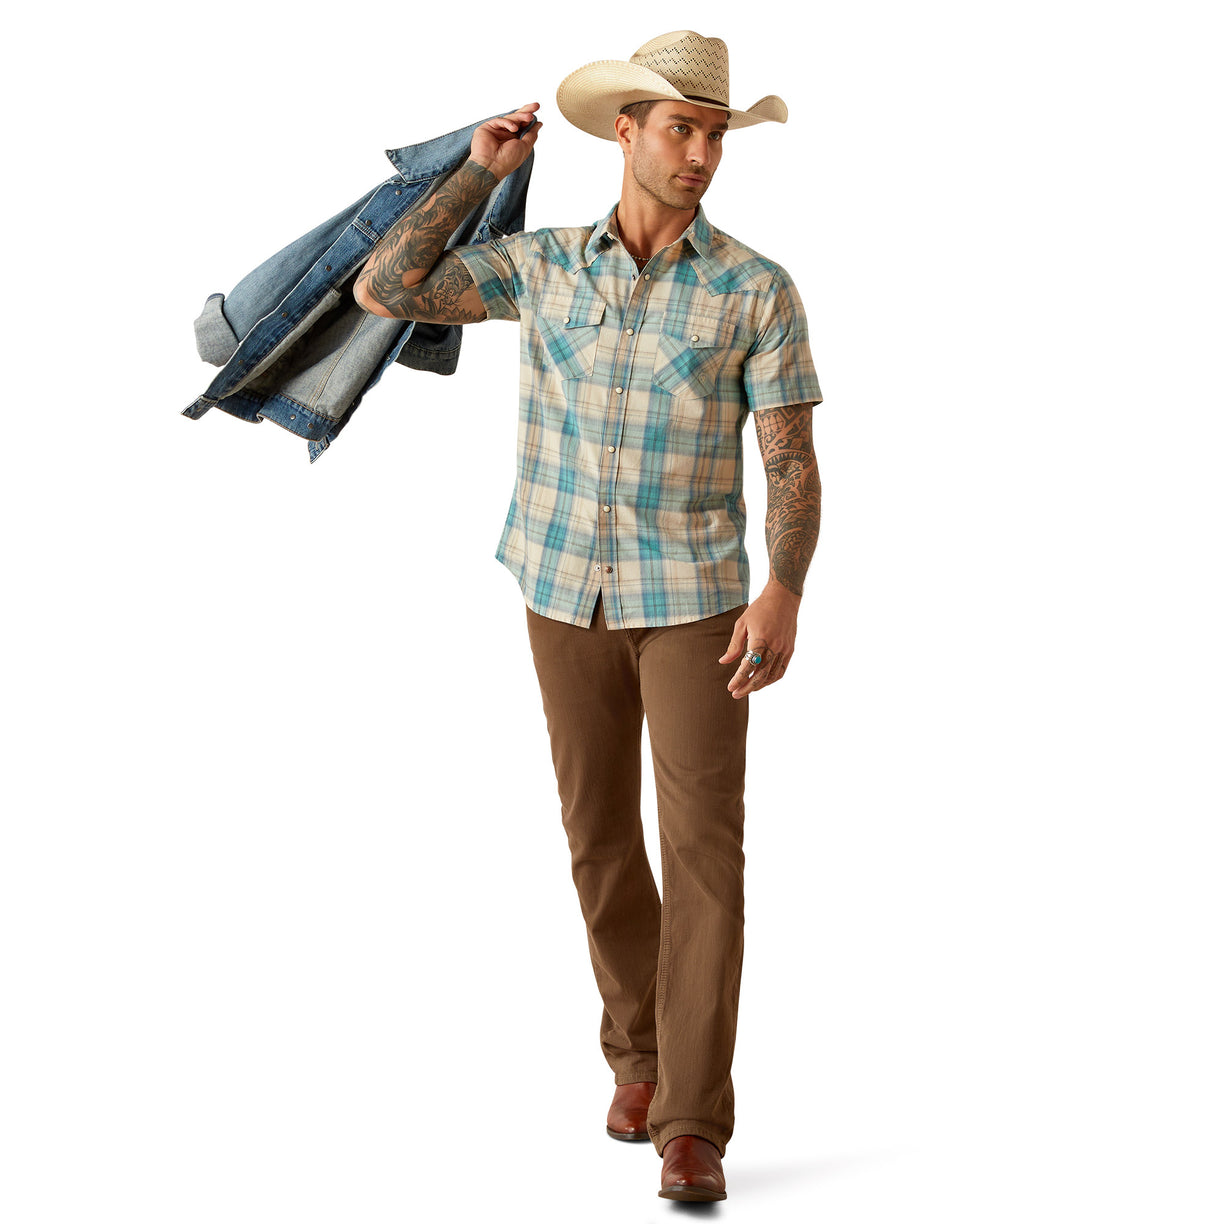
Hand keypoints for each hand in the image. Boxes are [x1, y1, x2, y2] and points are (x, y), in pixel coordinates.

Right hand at [469, 103, 541, 179]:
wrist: (491, 167)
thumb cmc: (507, 161)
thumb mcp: (525, 147)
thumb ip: (531, 134)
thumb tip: (538, 124)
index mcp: (514, 140)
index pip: (522, 125)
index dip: (529, 118)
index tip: (536, 114)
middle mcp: (505, 134)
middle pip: (516, 118)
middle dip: (526, 111)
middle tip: (536, 106)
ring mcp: (496, 130)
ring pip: (510, 118)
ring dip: (521, 117)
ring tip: (529, 117)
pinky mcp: (487, 127)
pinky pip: (499, 120)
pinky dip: (508, 123)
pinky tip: (514, 128)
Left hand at [719, 580, 800, 699]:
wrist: (783, 598)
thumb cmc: (759, 609)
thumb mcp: (742, 624)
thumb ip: (734, 645)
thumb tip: (723, 661)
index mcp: (760, 640)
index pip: (748, 667)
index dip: (739, 679)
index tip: (730, 687)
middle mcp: (774, 647)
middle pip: (760, 675)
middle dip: (747, 687)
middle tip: (736, 694)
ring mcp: (784, 649)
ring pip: (772, 676)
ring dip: (759, 686)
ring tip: (747, 689)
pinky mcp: (790, 649)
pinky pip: (781, 670)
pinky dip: (771, 679)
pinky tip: (762, 682)